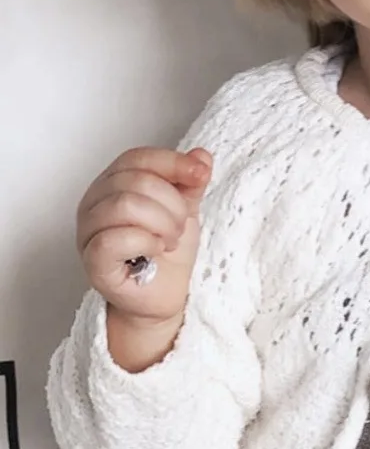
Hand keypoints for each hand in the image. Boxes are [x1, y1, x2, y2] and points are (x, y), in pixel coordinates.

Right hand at [77, 147, 211, 329]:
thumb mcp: (185, 208)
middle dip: (173, 204)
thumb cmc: (166, 250)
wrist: (163, 293)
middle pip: (137, 180)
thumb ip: (190, 182)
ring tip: (169, 240)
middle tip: (179, 227)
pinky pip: (116, 238)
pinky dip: (146, 242)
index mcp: (113, 183)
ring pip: (126, 205)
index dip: (173, 163)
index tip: (200, 175)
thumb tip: (201, 156)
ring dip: (162, 223)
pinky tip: (155, 251)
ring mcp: (88, 231)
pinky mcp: (91, 260)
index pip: (138, 157)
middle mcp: (94, 202)